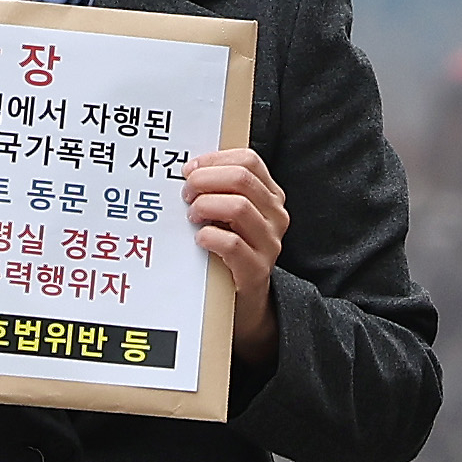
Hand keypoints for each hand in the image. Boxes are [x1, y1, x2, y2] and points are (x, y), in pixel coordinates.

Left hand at [185, 148, 290, 367]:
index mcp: (270, 196)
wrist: (245, 302)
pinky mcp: (257, 271)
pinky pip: (233, 244)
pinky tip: (198, 239)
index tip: (189, 169)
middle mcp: (275, 216)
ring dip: (206, 206)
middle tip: (185, 193)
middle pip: (242, 178)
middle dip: (205, 180)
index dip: (214, 159)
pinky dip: (209, 236)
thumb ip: (219, 190)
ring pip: (239, 207)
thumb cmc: (230, 250)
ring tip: (192, 216)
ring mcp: (269, 244)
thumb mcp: (230, 216)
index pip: (249, 160)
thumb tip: (187, 170)